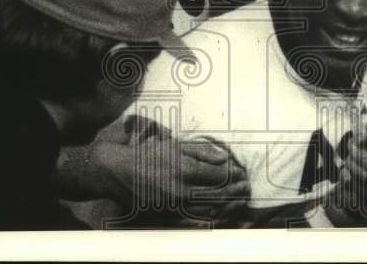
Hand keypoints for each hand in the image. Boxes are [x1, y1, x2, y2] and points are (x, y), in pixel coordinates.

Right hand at [133, 133, 250, 223]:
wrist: (120, 172)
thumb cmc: (148, 154)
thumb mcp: (174, 145)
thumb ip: (201, 152)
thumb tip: (225, 158)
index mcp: (184, 169)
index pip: (219, 176)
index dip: (234, 175)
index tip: (241, 172)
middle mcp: (181, 190)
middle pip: (218, 194)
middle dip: (235, 191)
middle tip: (246, 187)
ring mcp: (175, 206)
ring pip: (210, 210)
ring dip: (229, 206)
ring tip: (240, 200)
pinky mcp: (169, 217)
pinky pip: (197, 221)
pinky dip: (214, 218)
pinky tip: (223, 215)